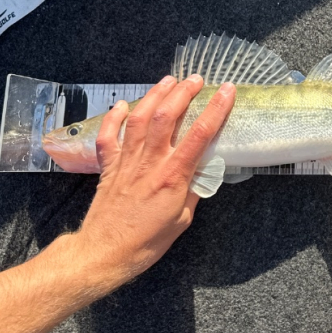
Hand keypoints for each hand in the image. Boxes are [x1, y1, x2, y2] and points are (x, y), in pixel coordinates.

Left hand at [73, 74, 234, 289]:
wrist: (105, 253)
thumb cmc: (147, 242)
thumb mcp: (182, 221)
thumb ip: (193, 191)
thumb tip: (202, 172)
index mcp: (173, 176)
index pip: (199, 134)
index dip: (215, 109)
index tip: (226, 90)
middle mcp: (150, 162)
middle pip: (166, 116)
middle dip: (183, 92)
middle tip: (196, 79)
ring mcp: (127, 161)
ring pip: (140, 118)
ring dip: (155, 95)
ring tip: (168, 80)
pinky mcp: (109, 166)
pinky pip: (109, 136)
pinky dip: (114, 117)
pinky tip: (122, 104)